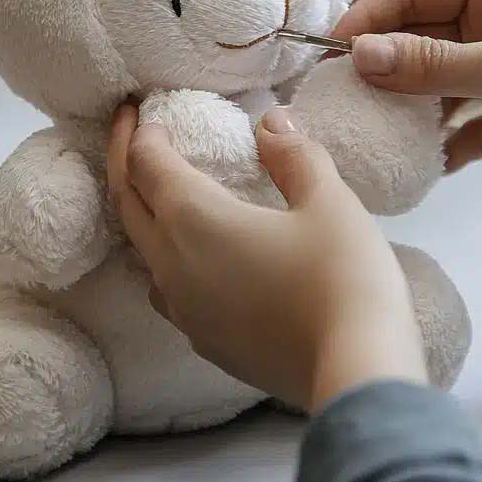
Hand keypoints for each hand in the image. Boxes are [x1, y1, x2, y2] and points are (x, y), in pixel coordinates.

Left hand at [107, 105, 427, 411]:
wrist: (356, 374)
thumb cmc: (343, 277)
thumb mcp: (328, 200)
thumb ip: (293, 155)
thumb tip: (271, 122)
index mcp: (193, 219)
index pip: (146, 164)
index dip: (138, 132)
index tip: (139, 107)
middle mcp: (172, 265)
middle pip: (127, 204)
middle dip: (125, 161)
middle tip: (130, 129)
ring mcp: (184, 310)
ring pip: (141, 250)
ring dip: (141, 212)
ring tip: (161, 188)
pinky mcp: (204, 343)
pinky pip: (165, 288)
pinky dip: (165, 254)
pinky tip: (193, 253)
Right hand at [334, 0, 481, 180]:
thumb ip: (436, 65)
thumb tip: (359, 56)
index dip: (370, 17)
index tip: (328, 51)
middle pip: (421, 38)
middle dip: (382, 68)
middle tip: (336, 99)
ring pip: (438, 83)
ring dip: (409, 108)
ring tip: (369, 134)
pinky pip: (467, 124)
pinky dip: (446, 144)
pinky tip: (422, 166)